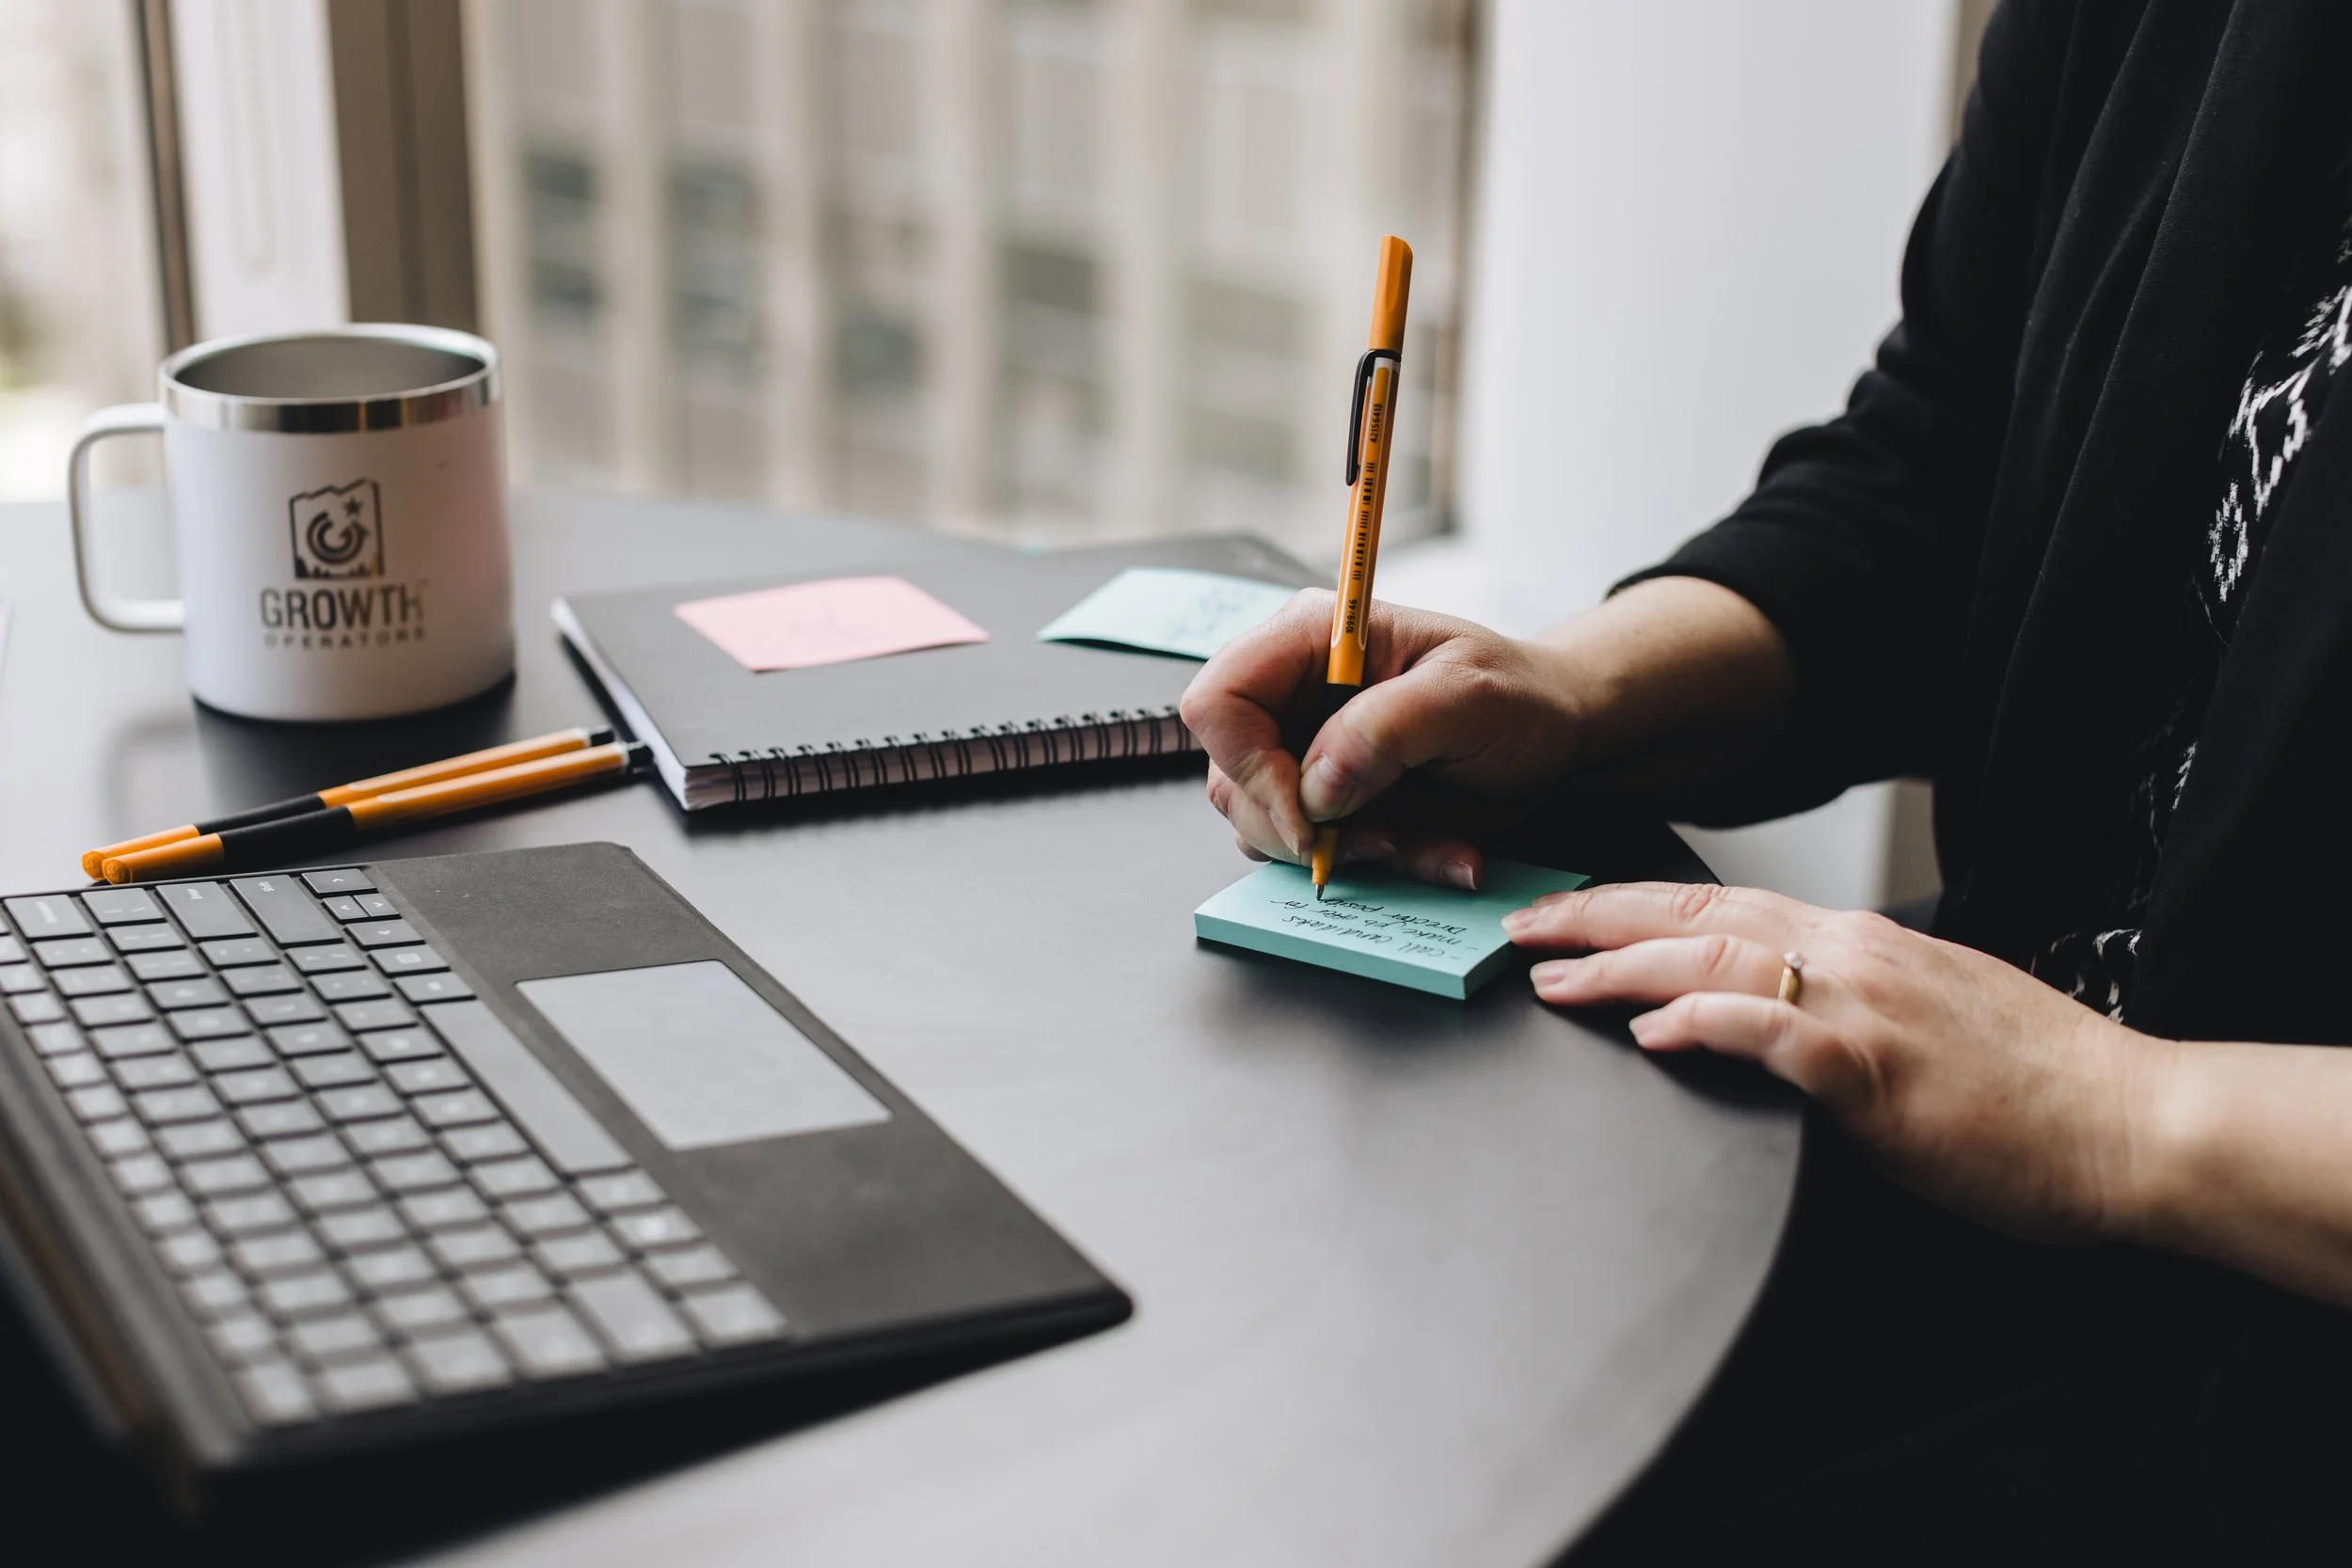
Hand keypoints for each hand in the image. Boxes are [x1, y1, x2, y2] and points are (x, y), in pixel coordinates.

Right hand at [1179, 591, 1587, 887]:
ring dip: (1339, 851)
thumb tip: (1317, 784)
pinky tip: (1429, 848)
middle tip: (1372, 837)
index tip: (1309, 811)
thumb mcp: (1467, 695)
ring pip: (1260, 825)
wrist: (1556, 737)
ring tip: (1415, 839)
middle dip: (1295, 824)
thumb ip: (1386, 728)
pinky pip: (1312, 854)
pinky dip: (1370, 865)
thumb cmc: (1519, 695)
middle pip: (1228, 775)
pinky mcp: (1326, 802)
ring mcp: (1303, 752)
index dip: (1247, 764)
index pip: (1218, 700)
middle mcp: (1293, 695)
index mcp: (1311, 640)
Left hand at [1504, 882, 2176, 1243]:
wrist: (2130, 1121)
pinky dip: (1705, 1026)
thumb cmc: (2032, 1084)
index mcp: (1856, 941)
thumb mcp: (1919, 1015)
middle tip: (1518, 928)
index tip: (1561, 913)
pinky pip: (1775, 1035)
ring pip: (1714, 963)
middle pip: (1692, 917)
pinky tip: (1649, 1034)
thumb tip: (1763, 1016)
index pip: (1715, 904)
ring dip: (1620, 967)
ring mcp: (1864, 1006)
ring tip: (1550, 977)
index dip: (1626, 905)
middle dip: (1594, 918)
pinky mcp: (1880, 1073)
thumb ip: (1837, 1005)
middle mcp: (1850, 954)